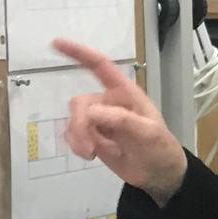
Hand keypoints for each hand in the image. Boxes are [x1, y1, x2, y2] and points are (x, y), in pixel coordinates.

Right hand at [53, 37, 187, 203]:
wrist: (159, 175)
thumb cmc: (160, 148)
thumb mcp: (148, 133)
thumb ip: (123, 120)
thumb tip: (92, 112)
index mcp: (125, 93)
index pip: (100, 66)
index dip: (79, 53)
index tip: (56, 43)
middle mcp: (109, 102)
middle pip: (80, 103)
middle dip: (80, 124)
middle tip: (90, 147)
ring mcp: (99, 121)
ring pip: (73, 120)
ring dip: (78, 137)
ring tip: (92, 153)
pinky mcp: (92, 137)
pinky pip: (72, 135)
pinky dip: (76, 145)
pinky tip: (91, 155)